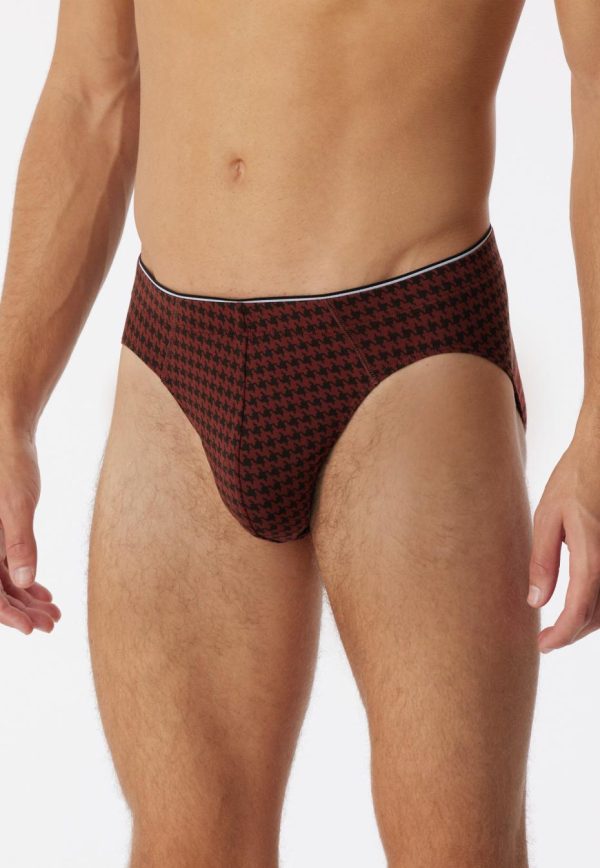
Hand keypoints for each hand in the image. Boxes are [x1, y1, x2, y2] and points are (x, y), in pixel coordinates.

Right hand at [0, 430, 60, 633]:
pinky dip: (25, 580)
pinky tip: (45, 593)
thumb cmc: (9, 464)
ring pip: (2, 581)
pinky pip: (6, 567)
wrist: (7, 437)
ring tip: (54, 613)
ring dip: (26, 599)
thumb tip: (25, 581)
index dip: (7, 614)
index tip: (30, 629)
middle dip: (21, 611)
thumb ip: (20, 542)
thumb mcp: (17, 504)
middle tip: (51, 624)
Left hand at [529, 425, 599, 651]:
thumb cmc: (573, 482)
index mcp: (592, 556)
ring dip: (586, 623)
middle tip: (546, 640)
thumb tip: (535, 601)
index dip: (562, 634)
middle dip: (572, 633)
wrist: (599, 457)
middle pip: (597, 616)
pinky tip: (578, 605)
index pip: (578, 610)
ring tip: (558, 627)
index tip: (543, 645)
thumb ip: (542, 561)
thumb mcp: (547, 518)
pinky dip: (596, 606)